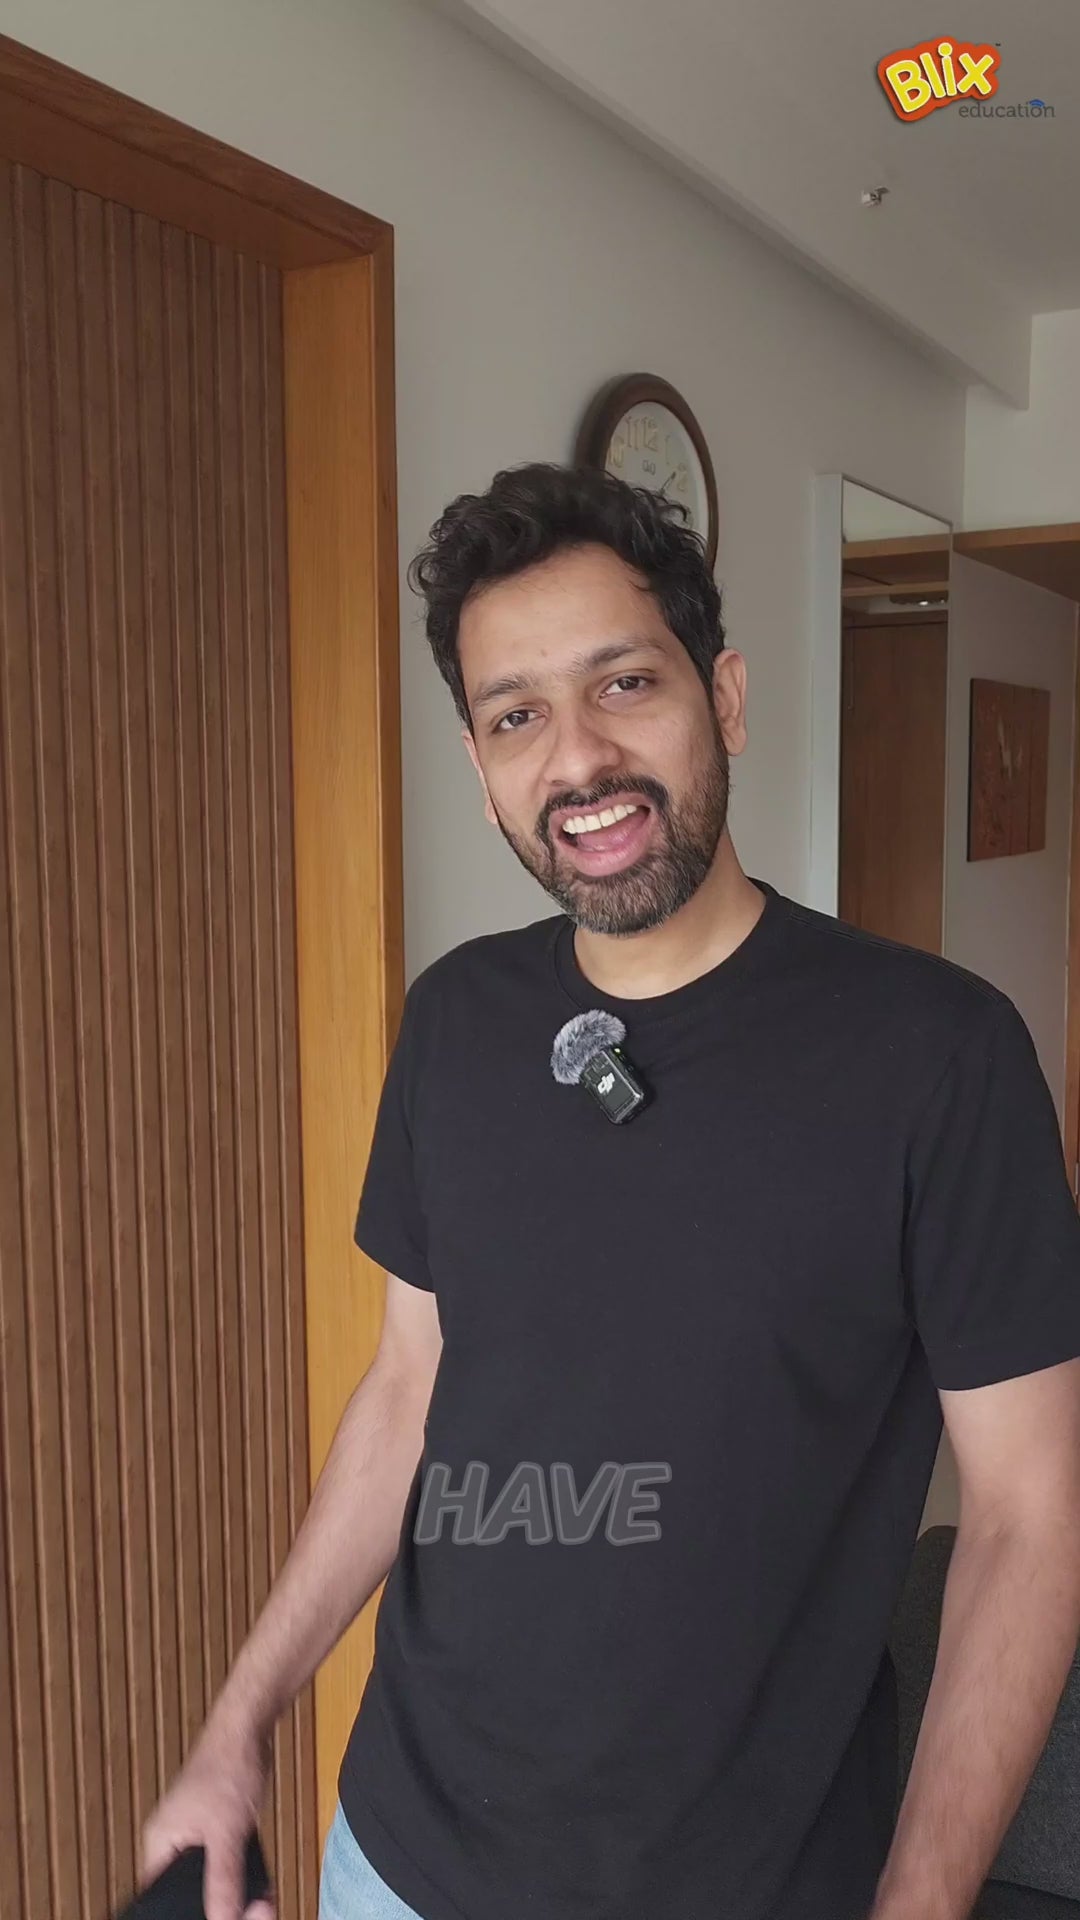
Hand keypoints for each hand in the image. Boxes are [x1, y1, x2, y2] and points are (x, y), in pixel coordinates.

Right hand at [139, 1712, 273, 1919]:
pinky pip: (226, 1868)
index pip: (160, 1900)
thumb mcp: (227, 1832)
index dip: (182, 1915)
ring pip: (211, 1884)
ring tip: (258, 1907)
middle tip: (247, 1913)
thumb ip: (223, 1879)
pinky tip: (262, 1892)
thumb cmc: (229, 1768)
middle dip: (217, 1907)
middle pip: (188, 1895)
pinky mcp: (216, 1834)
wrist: (249, 1730)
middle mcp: (172, 1845)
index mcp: (159, 1845)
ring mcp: (194, 1839)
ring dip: (234, 1896)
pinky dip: (243, 1880)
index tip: (212, 1919)